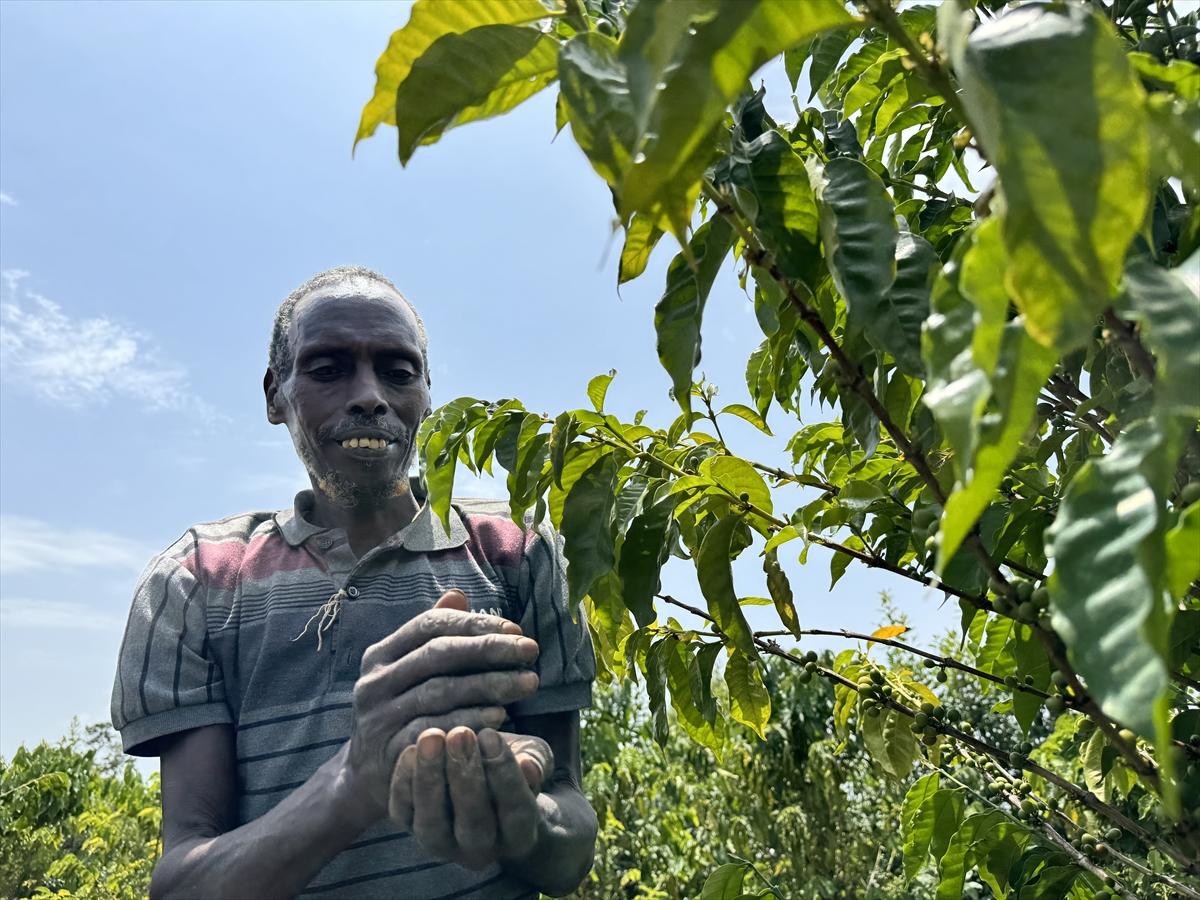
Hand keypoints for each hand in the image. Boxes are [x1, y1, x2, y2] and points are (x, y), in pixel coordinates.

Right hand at [344, 591, 539, 820]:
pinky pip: (436, 730)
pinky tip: (502, 716)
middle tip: (531, 651)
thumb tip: (457, 595)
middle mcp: (374, 682)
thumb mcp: (410, 671)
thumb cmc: (403, 712)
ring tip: (528, 683)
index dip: (476, 624)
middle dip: (489, 649)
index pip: (431, 625)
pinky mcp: (389, 751)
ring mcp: (378, 717)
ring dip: (490, 685)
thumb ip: (433, 636)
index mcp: (381, 654)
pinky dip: (471, 719)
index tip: (517, 630)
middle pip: (437, 654)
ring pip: (440, 691)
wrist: (368, 776)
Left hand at [388, 727, 554, 869]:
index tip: (492, 735)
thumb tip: (528, 766)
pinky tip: (411, 749)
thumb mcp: (533, 758)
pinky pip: (403, 813)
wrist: (485, 788)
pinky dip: (403, 783)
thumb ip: (535, 762)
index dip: (504, 774)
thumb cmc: (516, 769)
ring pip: (432, 824)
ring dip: (430, 778)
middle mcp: (480, 851)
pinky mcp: (411, 829)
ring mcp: (442, 845)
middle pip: (473, 823)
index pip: (515, 811)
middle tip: (460, 734)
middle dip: (465, 775)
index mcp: (519, 836)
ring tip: (432, 737)